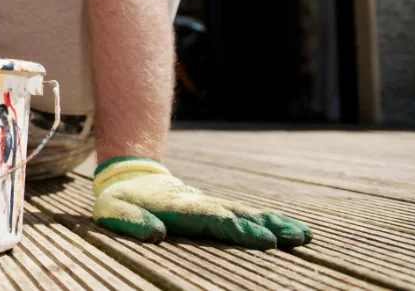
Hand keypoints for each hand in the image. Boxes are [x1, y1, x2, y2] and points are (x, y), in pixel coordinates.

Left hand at [93, 157, 312, 248]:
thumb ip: (130, 221)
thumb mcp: (111, 211)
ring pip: (245, 212)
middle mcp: (199, 203)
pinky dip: (268, 222)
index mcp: (176, 207)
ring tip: (303, 235)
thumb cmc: (119, 200)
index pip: (211, 219)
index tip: (263, 239)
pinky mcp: (215, 208)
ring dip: (274, 223)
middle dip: (266, 226)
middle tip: (296, 237)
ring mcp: (209, 204)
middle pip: (237, 214)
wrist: (130, 176)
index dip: (237, 229)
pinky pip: (244, 215)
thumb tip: (156, 234)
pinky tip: (290, 231)